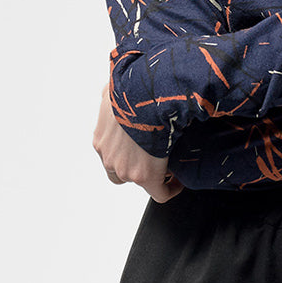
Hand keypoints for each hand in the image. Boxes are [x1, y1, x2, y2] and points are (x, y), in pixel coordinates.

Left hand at [92, 81, 184, 202]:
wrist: (144, 98)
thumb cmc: (130, 91)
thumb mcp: (112, 90)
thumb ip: (111, 96)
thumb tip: (115, 89)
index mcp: (101, 140)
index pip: (112, 155)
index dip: (128, 154)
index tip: (141, 151)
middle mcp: (109, 158)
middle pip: (122, 172)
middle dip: (138, 166)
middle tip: (154, 158)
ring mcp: (125, 169)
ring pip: (141, 181)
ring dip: (155, 174)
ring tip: (171, 165)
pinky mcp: (145, 176)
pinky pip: (160, 193)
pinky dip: (170, 189)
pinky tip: (179, 181)